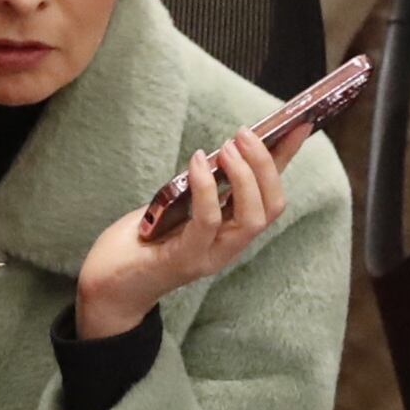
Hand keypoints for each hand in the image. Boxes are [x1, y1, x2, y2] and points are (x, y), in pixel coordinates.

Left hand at [76, 125, 289, 340]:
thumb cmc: (144, 239)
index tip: (299, 124)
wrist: (109, 285)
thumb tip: (224, 148)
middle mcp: (229, 246)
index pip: (271, 193)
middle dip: (266, 166)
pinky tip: (198, 162)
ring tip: (228, 148)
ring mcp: (210, 256)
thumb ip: (203, 185)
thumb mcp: (179, 203)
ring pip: (251, 219)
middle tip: (245, 134)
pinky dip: (207, 188)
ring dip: (244, 177)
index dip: (286, 160)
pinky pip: (207, 222)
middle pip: (271, 207)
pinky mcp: (185, 259)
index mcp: (232, 230)